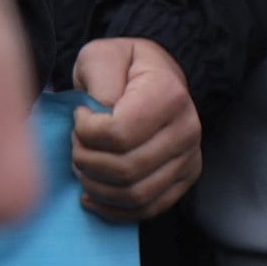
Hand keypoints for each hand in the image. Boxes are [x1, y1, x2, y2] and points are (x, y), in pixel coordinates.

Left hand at [70, 36, 198, 220]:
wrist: (156, 76)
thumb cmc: (123, 67)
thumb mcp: (101, 56)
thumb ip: (98, 80)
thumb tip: (99, 115)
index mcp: (168, 94)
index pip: (119, 134)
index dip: (86, 132)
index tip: (79, 115)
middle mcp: (187, 129)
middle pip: (126, 169)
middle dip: (87, 161)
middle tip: (76, 144)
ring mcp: (190, 158)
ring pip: (136, 194)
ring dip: (96, 187)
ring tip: (82, 166)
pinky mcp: (185, 179)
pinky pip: (148, 209)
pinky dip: (113, 209)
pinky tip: (91, 194)